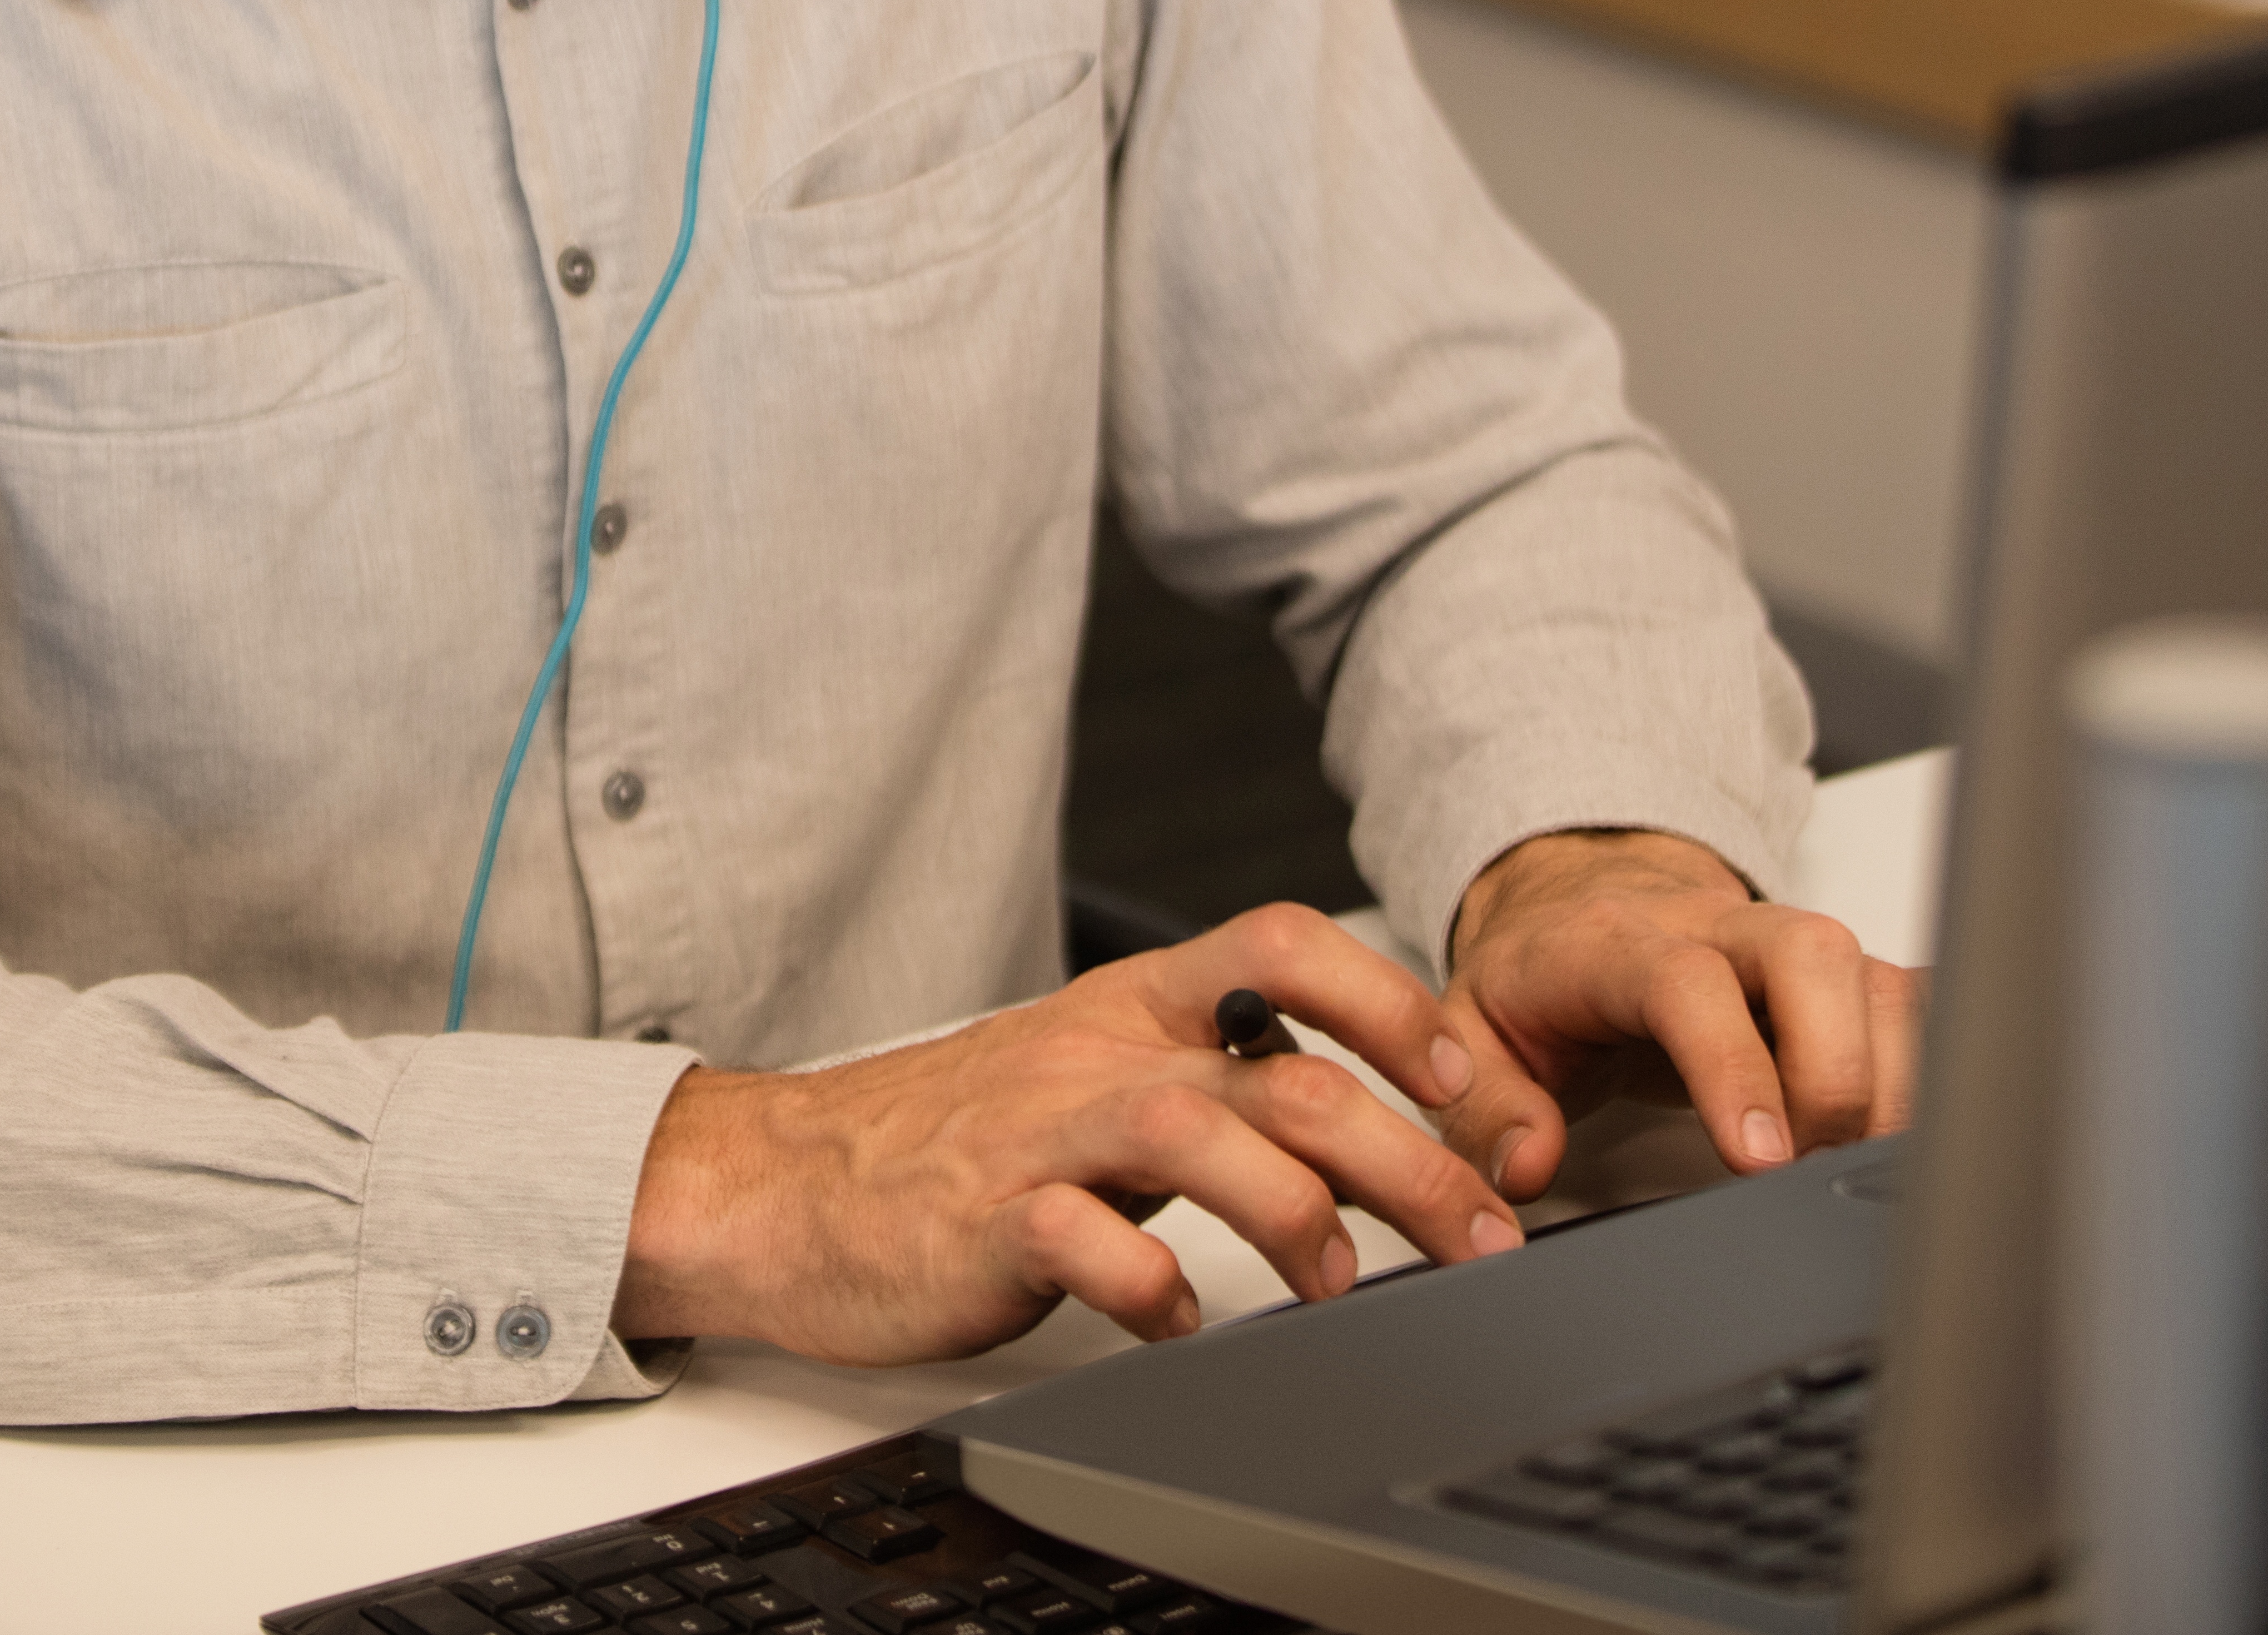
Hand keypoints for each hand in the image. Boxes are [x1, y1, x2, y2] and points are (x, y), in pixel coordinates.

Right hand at [613, 904, 1530, 1361]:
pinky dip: (1148, 1290)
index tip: (1465, 1086)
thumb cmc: (959, 1138)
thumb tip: (1366, 1113)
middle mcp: (1099, 1055)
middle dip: (1406, 1157)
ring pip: (1197, 1136)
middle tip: (1477, 1231)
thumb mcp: (1099, 1076)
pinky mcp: (986, 1219)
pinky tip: (1175, 1321)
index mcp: (1134, 1007)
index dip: (1390, 1003)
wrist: (790, 1183)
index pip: (1281, 947)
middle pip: (1282, 1074)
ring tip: (1341, 1283)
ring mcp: (1041, 1134)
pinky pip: (1083, 1245)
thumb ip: (1215, 1081)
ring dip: (1298, 1217)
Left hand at [1433, 830, 1922, 1200]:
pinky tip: (1914, 1125)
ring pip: (1877, 982)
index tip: (1759, 1156)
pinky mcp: (1838, 974)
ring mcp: (1789, 948)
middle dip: (1838, 1070)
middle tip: (1814, 1165)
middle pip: (1814, 956)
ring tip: (1855, 1165)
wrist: (1579, 895)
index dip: (1735, 1066)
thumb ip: (1488, 1106)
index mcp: (1623, 945)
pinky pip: (1911, 999)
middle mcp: (1721, 931)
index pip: (1692, 986)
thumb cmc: (1541, 970)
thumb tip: (1526, 1168)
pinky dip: (1933, 1061)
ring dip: (1893, 1081)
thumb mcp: (1474, 1034)